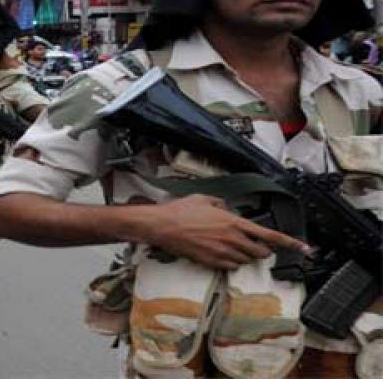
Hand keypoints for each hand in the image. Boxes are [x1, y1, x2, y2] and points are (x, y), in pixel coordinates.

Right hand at [139, 195, 308, 270]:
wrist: (161, 226)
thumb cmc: (180, 210)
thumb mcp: (205, 199)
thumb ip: (222, 204)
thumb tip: (228, 210)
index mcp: (234, 222)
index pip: (269, 235)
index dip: (289, 242)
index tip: (303, 248)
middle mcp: (232, 239)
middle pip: (260, 252)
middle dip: (262, 250)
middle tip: (256, 245)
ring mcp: (222, 252)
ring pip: (246, 261)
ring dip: (245, 256)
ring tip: (233, 247)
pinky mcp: (210, 262)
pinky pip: (230, 267)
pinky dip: (231, 262)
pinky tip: (221, 255)